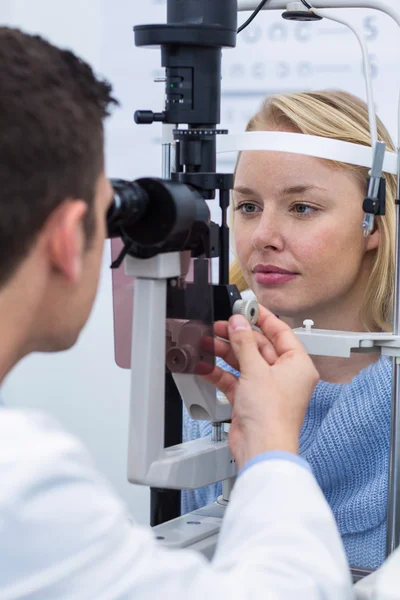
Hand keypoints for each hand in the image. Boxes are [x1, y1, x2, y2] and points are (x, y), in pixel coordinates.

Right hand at [201, 306, 318, 469]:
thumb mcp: (256, 370)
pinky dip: (221, 372)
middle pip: (260, 347)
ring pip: (245, 362)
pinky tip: (206, 365)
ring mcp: (267, 388)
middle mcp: (284, 376)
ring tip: (208, 341)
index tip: (247, 308)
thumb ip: (244, 343)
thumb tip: (238, 324)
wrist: (262, 448)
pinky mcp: (251, 400)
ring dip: (226, 352)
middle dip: (238, 336)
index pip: (281, 332)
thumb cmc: (272, 416)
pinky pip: (235, 379)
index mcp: (297, 365)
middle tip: (222, 325)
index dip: (263, 318)